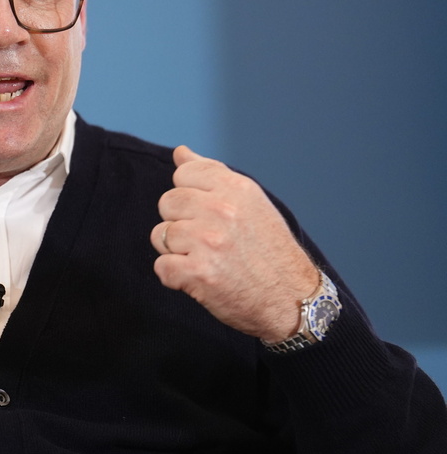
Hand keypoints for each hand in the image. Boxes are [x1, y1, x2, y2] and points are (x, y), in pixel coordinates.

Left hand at [150, 146, 318, 340]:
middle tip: (208, 241)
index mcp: (236, 188)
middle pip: (166, 203)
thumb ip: (211, 175)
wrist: (293, 301)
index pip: (183, 173)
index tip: (209, 214)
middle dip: (180, 223)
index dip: (190, 196)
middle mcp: (221, 210)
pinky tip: (200, 279)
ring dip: (177, 251)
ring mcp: (208, 242)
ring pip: (160, 235)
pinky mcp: (198, 273)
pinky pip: (162, 267)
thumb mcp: (249, 202)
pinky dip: (175, 277)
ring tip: (207, 259)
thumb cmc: (269, 251)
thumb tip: (180, 152)